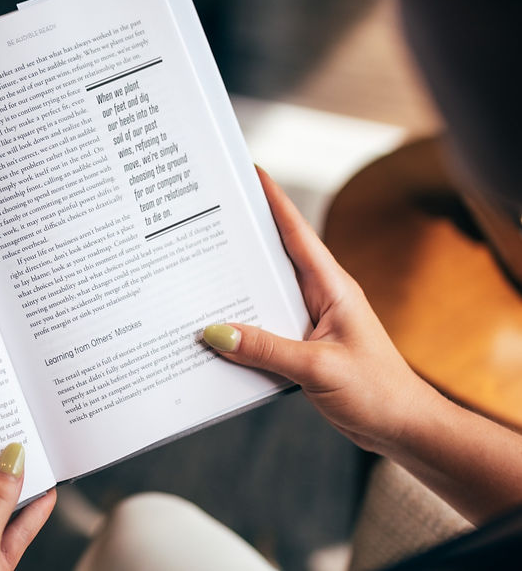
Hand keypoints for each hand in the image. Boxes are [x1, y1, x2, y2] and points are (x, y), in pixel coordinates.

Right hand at [201, 167, 444, 455]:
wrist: (404, 429)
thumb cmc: (377, 393)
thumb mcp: (318, 369)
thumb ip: (266, 349)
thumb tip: (216, 332)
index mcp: (333, 288)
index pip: (297, 234)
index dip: (273, 201)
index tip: (249, 172)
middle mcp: (321, 297)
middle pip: (274, 257)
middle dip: (243, 236)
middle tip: (205, 217)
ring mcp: (312, 321)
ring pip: (265, 294)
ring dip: (237, 286)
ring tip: (197, 269)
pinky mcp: (304, 346)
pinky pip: (265, 326)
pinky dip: (241, 325)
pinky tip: (217, 330)